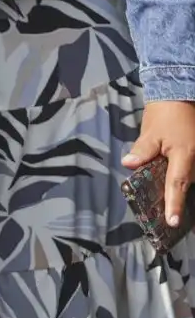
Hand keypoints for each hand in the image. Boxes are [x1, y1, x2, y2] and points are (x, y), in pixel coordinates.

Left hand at [125, 99, 194, 227]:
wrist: (180, 95)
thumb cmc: (164, 114)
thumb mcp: (150, 132)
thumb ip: (142, 151)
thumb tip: (128, 164)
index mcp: (185, 155)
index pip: (177, 184)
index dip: (175, 204)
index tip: (172, 221)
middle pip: (185, 184)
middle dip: (175, 198)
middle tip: (165, 215)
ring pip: (189, 178)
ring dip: (178, 186)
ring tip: (167, 202)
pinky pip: (191, 170)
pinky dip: (182, 177)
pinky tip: (172, 183)